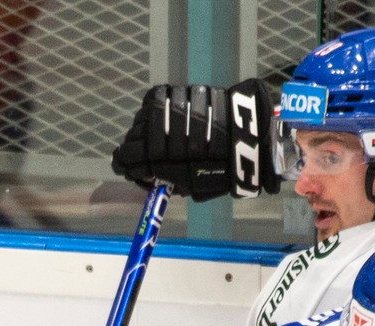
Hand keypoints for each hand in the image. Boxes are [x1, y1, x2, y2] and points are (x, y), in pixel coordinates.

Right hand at [110, 80, 278, 200]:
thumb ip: (167, 181)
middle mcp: (158, 131)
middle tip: (148, 150)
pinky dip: (162, 106)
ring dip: (150, 125)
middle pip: (134, 135)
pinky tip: (171, 114)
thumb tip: (149, 178)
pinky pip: (160, 97)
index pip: (127, 158)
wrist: (249, 138)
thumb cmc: (223, 169)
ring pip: (145, 116)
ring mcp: (168, 110)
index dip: (125, 163)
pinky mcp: (180, 91)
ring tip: (165, 131)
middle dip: (137, 144)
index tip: (127, 166)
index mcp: (158, 160)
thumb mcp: (192, 185)